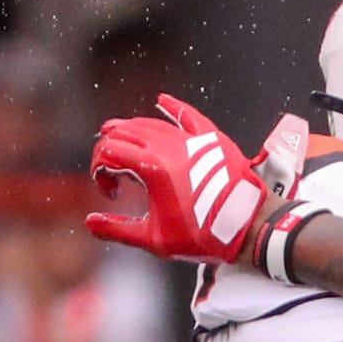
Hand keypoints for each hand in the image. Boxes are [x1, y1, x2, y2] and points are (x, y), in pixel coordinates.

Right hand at [86, 94, 266, 262]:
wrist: (251, 227)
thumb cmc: (207, 236)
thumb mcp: (156, 240)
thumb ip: (119, 230)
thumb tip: (91, 223)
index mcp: (151, 167)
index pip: (107, 151)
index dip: (99, 170)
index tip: (111, 191)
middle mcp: (168, 147)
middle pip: (123, 132)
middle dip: (109, 148)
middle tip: (112, 169)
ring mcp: (191, 140)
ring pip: (150, 123)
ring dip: (130, 131)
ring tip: (123, 143)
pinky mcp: (212, 140)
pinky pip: (187, 115)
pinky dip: (171, 107)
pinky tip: (162, 100)